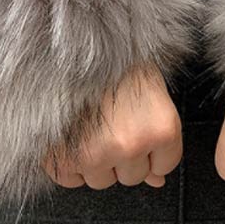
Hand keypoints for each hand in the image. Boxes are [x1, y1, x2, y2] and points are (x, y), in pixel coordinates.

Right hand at [41, 62, 182, 188]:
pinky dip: (68, 165)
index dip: (151, 153)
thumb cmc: (118, 64)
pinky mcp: (62, 155)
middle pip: (132, 177)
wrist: (79, 42)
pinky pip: (69, 179)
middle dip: (124, 158)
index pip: (163, 168)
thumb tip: (156, 181)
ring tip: (92, 128)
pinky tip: (72, 138)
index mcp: (161, 130)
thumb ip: (158, 143)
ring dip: (96, 162)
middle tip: (113, 126)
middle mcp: (130, 145)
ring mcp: (95, 152)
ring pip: (100, 180)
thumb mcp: (153, 98)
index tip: (139, 133)